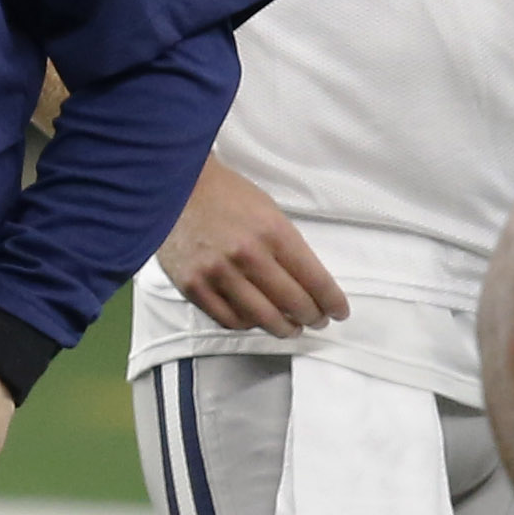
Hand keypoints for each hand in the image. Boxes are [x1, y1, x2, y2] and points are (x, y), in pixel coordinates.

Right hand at [161, 156, 349, 334]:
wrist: (175, 186)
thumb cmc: (225, 195)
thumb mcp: (268, 210)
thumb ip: (287, 246)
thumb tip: (307, 283)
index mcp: (272, 231)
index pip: (314, 279)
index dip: (332, 302)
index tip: (339, 311)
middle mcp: (247, 255)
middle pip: (292, 303)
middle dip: (311, 317)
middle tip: (316, 320)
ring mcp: (218, 273)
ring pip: (262, 318)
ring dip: (283, 328)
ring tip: (290, 328)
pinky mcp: (193, 285)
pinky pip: (228, 319)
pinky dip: (248, 325)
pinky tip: (256, 320)